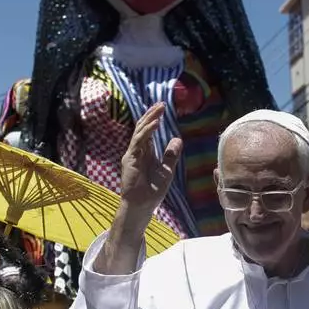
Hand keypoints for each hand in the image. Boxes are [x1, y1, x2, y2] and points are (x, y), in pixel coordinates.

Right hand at [118, 102, 181, 230]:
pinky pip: (138, 141)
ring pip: (140, 132)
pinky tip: (155, 123)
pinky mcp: (130, 159)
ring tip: (159, 109)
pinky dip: (147, 131)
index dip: (154, 119)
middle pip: (143, 128)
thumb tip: (178, 139)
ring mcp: (132, 154)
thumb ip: (171, 155)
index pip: (148, 132)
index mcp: (145, 153)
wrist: (143, 205)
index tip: (162, 108)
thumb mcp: (167, 170)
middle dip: (151, 115)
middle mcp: (137, 151)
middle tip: (161, 104)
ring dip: (150, 119)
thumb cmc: (153, 191)